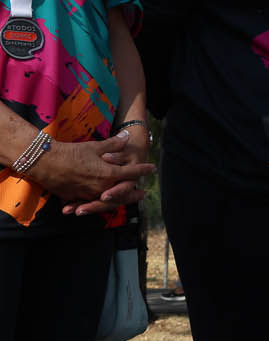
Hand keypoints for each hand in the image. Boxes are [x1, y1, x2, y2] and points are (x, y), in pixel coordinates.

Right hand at [29, 135, 154, 207]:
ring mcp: (89, 194)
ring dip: (119, 201)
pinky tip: (102, 204)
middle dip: (135, 194)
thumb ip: (113, 144)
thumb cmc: (71, 152)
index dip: (143, 170)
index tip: (152, 168)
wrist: (45, 163)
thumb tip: (127, 136)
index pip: (132, 172)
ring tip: (126, 201)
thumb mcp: (95, 146)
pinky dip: (98, 204)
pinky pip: (90, 203)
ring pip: (108, 202)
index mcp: (108, 174)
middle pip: (124, 193)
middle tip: (144, 194)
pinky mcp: (76, 198)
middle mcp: (101, 187)